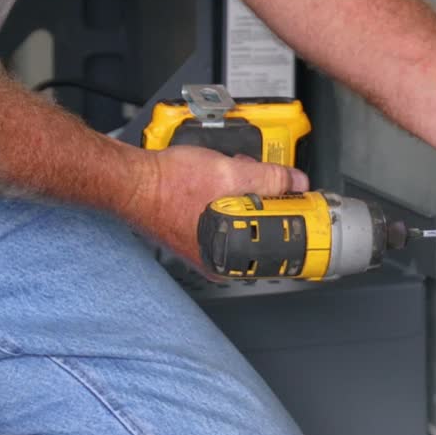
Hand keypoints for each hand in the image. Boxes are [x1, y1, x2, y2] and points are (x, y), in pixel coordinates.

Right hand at [122, 145, 308, 267]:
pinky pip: (226, 216)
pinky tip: (224, 181)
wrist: (131, 179)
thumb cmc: (167, 185)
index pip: (277, 246)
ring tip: (239, 177)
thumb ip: (270, 179)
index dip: (293, 221)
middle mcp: (217, 260)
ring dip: (249, 198)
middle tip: (270, 184)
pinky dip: (231, 198)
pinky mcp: (196, 232)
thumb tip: (295, 182)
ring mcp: (205, 247)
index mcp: (229, 258)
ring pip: (244, 222)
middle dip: (269, 204)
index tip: (304, 206)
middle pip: (263, 232)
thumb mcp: (230, 174)